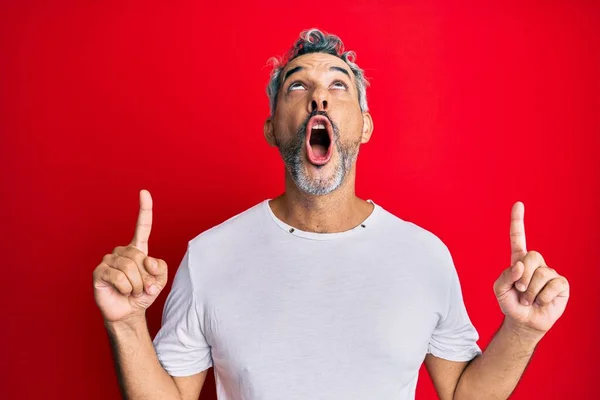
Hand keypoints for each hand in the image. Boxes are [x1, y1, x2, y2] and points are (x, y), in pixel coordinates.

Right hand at [93, 189, 167, 323]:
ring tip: (132, 291)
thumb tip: (147, 261)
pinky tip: (122, 291)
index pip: (142, 227)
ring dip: (136, 284)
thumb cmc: (142, 294)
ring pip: (129, 267)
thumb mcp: (159, 281)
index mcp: (138, 249)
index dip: (144, 210)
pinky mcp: (99, 272)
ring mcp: (108, 260)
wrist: (128, 313)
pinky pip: (118, 276)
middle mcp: (122, 251)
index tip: (144, 192)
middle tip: (142, 287)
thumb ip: (161, 268)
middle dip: (145, 276)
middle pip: (139, 256)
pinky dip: (126, 287)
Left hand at [493, 202, 569, 336]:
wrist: (524, 322)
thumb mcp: (499, 290)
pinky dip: (544, 296)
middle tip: (521, 290)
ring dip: (531, 291)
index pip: (518, 238)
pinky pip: (553, 285)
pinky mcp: (561, 285)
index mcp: (518, 261)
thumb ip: (505, 276)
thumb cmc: (511, 304)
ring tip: (529, 299)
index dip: (518, 221)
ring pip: (542, 273)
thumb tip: (520, 265)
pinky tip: (542, 301)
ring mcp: (550, 273)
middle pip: (532, 255)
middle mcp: (535, 264)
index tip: (518, 204)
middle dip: (523, 276)